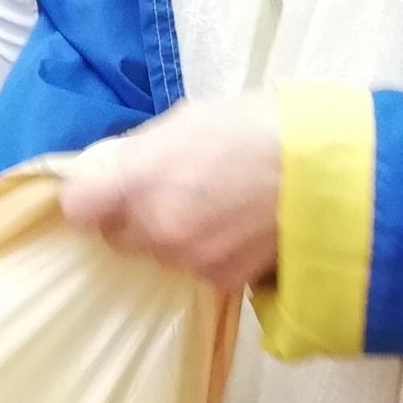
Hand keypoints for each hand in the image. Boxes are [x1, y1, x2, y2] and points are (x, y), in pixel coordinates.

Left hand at [60, 92, 282, 289]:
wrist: (324, 172)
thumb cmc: (254, 128)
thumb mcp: (185, 121)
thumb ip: (139, 151)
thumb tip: (111, 167)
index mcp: (139, 183)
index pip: (78, 207)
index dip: (88, 195)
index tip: (100, 187)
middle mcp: (157, 230)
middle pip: (116, 235)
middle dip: (130, 216)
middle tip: (164, 189)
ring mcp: (189, 261)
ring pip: (156, 253)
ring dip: (168, 235)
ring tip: (208, 204)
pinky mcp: (222, 281)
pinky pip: (193, 267)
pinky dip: (203, 251)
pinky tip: (231, 225)